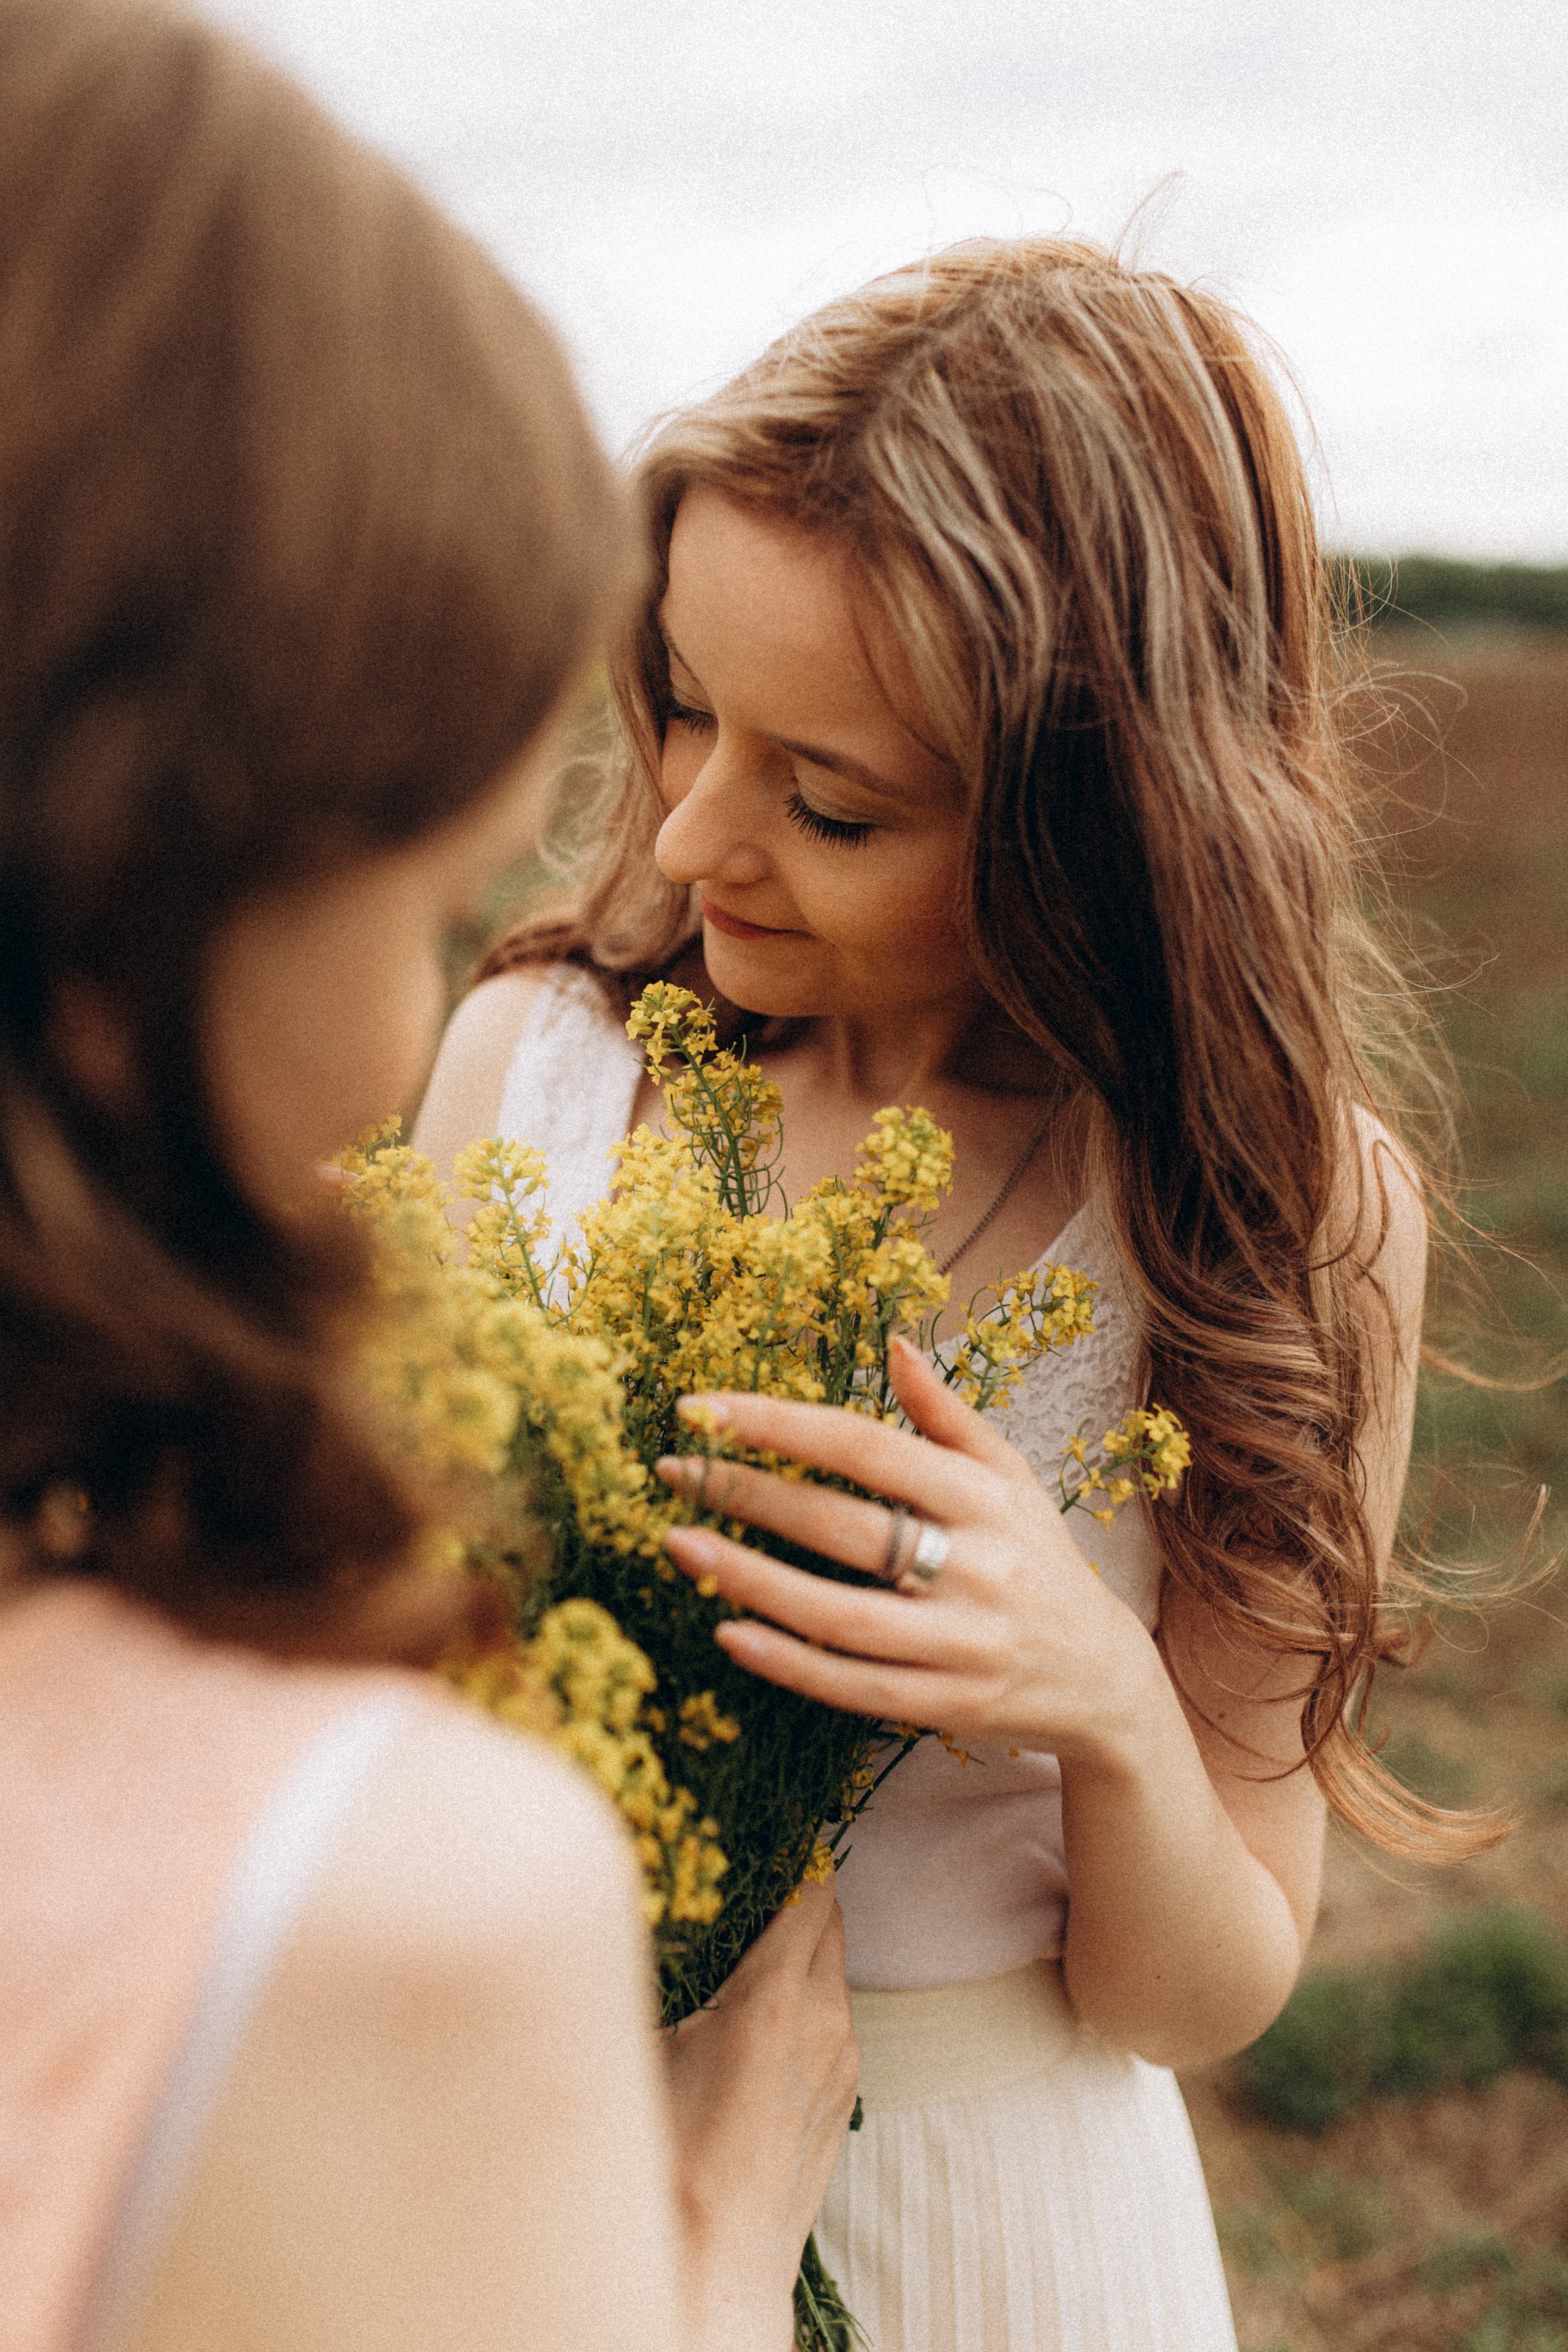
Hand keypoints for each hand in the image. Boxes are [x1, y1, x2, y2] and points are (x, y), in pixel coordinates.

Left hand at [659, 1337, 1160, 1761]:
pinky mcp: (948, 1704)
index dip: (780, 1423)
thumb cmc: (1037, 1556)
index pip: (867, 1447)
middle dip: (749, 1494)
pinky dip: (788, 1662)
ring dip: (751, 1580)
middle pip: (845, 1527)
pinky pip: (854, 1686)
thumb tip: (894, 1343)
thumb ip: (946, 1415)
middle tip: (672, 1470)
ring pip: (841, 1615)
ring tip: (678, 1544)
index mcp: (984, 1497)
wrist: (1103, 1677)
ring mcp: (961, 1643)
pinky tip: (728, 1632)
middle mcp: (976, 1567)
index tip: (702, 1407)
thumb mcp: (1008, 1475)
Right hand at [664, 1881, 858, 2348]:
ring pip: (831, 1973)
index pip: (809, 1890)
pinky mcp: (844, 2100)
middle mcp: (825, 2023)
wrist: (715, 2271)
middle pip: (828, 1923)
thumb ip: (646, 1971)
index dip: (786, 1856)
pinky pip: (832, 2021)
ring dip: (797, 1953)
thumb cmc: (664, 2165)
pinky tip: (752, 2021)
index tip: (756, 1835)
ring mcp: (843, 2065)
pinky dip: (804, 2002)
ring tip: (738, 1954)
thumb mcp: (638, 2049)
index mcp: (775, 1999)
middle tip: (739, 1884)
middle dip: (791, 1896)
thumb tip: (629, 1918)